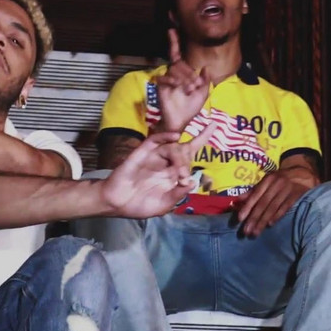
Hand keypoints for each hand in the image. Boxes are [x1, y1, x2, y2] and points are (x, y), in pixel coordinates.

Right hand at [101, 122, 215, 217]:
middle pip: (184, 150)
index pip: (190, 154)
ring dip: (179, 157)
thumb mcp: (163, 205)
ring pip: (172, 147)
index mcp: (173, 174)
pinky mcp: (142, 153)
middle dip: (188, 160)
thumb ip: (177, 194)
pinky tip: (174, 136)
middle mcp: (166, 163)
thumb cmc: (139, 205)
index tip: (214, 125)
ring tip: (179, 172)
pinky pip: (155, 140)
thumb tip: (193, 182)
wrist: (116, 203)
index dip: (202, 139)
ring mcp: (154, 157)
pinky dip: (165, 136)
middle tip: (183, 176)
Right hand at [154, 29, 209, 131]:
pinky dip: (173, 81)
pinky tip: (178, 87)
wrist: (181, 120)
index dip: (174, 42)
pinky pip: (165, 77)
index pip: (177, 54)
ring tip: (189, 90)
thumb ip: (206, 80)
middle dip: (189, 74)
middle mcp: (173, 74)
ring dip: (184, 79)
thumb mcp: (204, 93)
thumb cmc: (191, 108)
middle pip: (180, 64)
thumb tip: (205, 67)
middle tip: (195, 86)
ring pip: (175, 70)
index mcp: (183, 73)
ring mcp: (167, 80)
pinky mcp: (161, 86)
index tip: (171, 29)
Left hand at [235, 170, 308, 236]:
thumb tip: (237, 200)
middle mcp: (276, 184)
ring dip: (263, 221)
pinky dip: (277, 216)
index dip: (247, 207)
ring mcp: (287, 189)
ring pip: (273, 207)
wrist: (303, 174)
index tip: (239, 219)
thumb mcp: (267, 181)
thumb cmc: (280, 179)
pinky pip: (285, 207)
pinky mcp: (297, 195)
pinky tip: (270, 224)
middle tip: (246, 231)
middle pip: (263, 203)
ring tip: (255, 232)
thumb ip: (253, 191)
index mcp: (267, 180)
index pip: (255, 195)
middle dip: (254, 218)